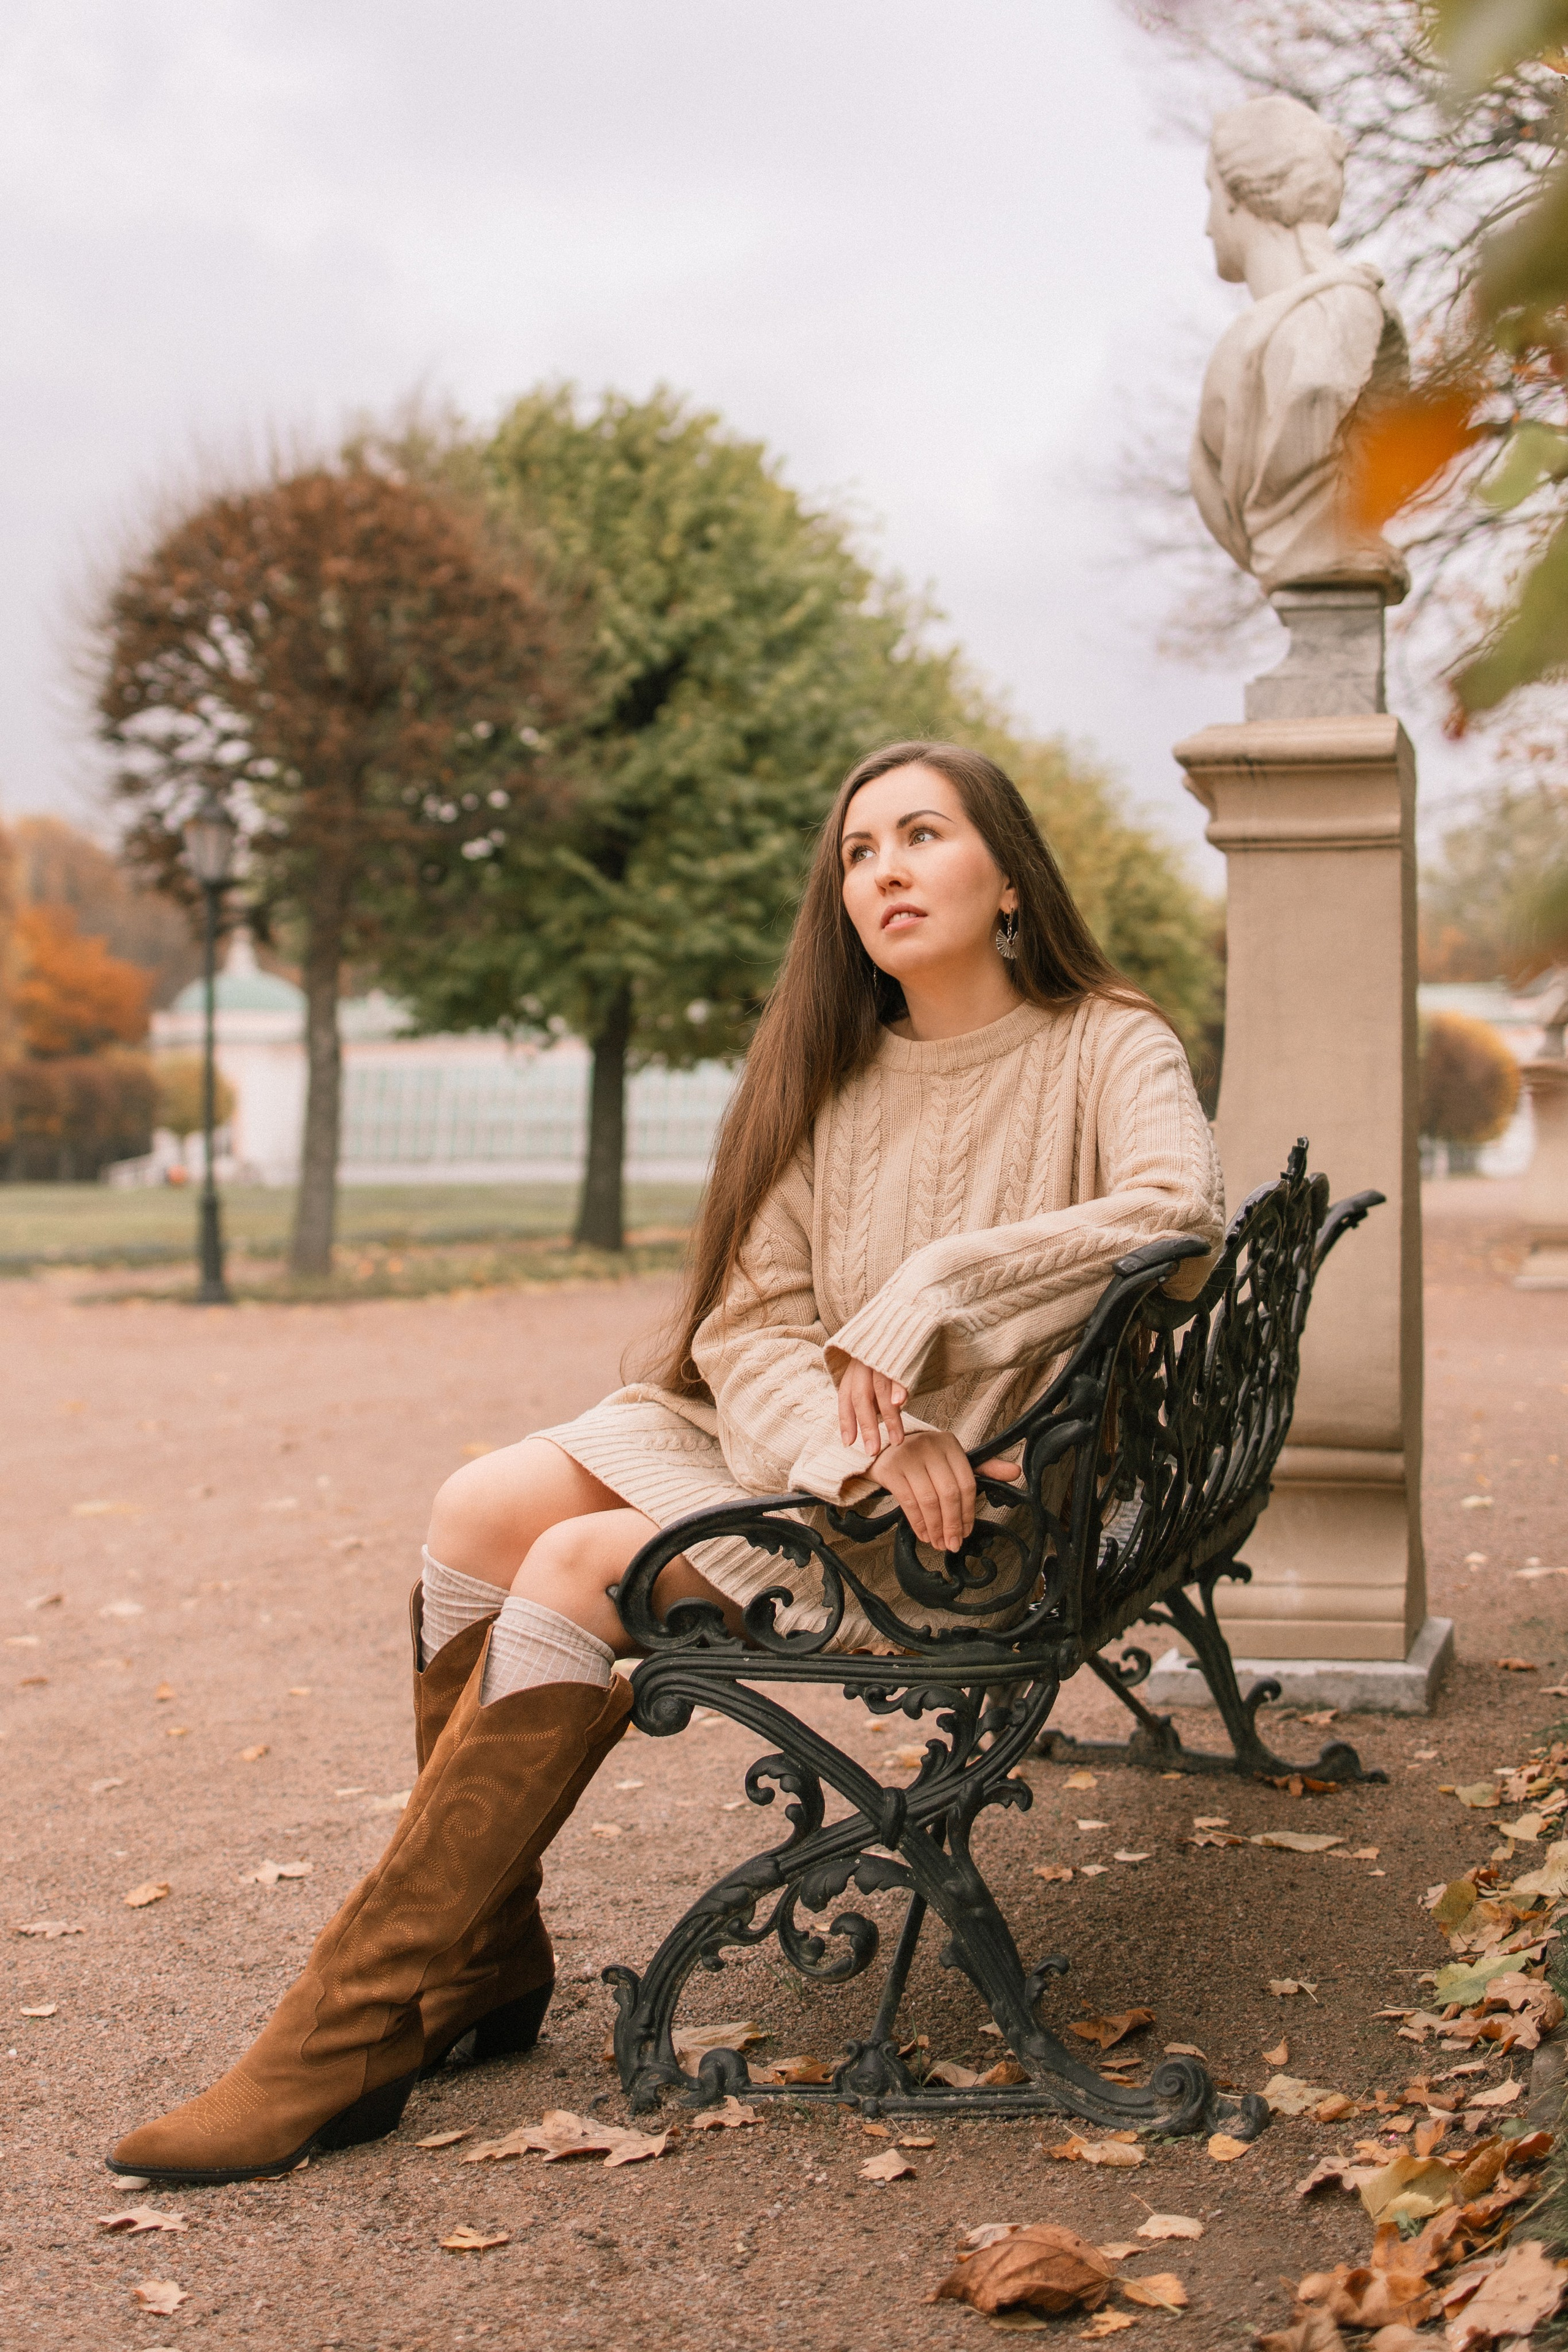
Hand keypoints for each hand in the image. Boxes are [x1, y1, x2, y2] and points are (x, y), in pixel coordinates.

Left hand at [835, 1356, 909, 1454]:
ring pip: (880, 1390)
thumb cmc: (888, 1348)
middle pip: (861, 1398)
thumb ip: (869, 1391)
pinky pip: (897, 1370)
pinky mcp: (900, 1348)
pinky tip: (900, 1402)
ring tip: (896, 1440)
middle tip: (872, 1451)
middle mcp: (863, 1362)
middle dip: (867, 1427)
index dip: (846, 1420)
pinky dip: (898, 1386)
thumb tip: (870, 1420)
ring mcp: (881, 1355)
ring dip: (890, 1418)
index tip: (849, 1443)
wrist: (905, 1310)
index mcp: (854, 1367)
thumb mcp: (871, 1367)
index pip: (845, 1397)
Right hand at [868, 1429, 1020, 1554]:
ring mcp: (908, 1457)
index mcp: (950, 1444)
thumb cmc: (924, 1458)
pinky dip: (919, 1523)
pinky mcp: (891, 1469)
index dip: (969, 1512)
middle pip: (949, 1494)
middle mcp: (930, 1447)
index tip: (968, 1531)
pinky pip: (908, 1502)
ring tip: (939, 1543)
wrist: (885, 1449)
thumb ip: (984, 1468)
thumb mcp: (952, 1460)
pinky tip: (924, 1534)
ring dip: (936, 1528)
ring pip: (929, 1500)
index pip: (967, 1483)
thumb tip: (1016, 1471)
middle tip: (954, 1544)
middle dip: (953, 1524)